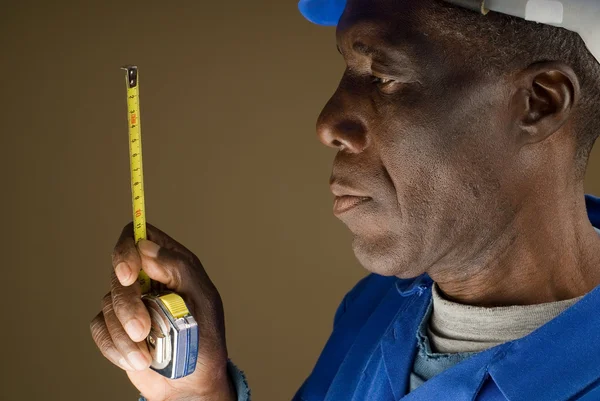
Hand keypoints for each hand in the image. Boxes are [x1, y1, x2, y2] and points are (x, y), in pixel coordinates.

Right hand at [90, 223, 235, 400]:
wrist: (192, 382)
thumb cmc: (205, 338)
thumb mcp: (203, 299)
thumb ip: (179, 268)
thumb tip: (147, 245)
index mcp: (171, 263)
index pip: (138, 236)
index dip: (126, 249)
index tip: (128, 275)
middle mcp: (147, 278)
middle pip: (118, 273)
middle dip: (127, 305)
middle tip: (142, 329)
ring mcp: (129, 302)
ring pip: (108, 304)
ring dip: (126, 335)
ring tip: (149, 355)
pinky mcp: (115, 327)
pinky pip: (100, 329)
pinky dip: (118, 348)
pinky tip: (140, 359)